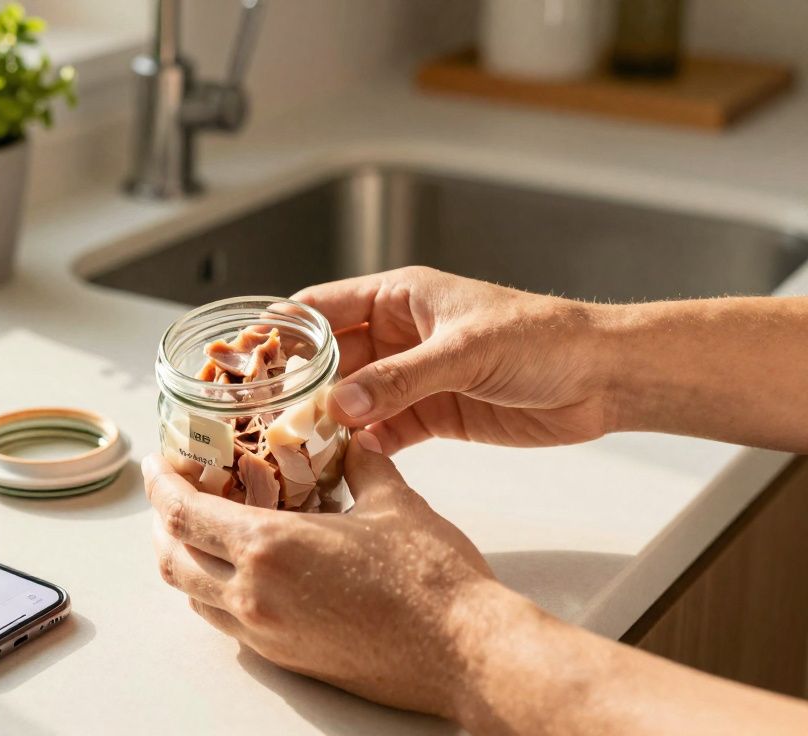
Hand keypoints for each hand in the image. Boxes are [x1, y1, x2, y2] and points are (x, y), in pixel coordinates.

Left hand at [142, 435, 509, 719]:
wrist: (465, 652)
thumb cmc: (432, 579)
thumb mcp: (394, 501)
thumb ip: (362, 464)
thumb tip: (353, 437)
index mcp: (269, 548)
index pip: (183, 514)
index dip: (161, 486)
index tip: (157, 465)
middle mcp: (253, 596)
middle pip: (172, 559)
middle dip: (162, 524)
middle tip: (173, 495)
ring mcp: (267, 634)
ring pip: (194, 597)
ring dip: (184, 560)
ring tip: (200, 531)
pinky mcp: (288, 659)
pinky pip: (227, 622)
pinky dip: (216, 591)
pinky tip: (242, 572)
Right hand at [293, 266, 612, 453]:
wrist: (603, 379)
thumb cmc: (543, 338)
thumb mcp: (465, 351)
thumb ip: (401, 380)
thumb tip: (339, 404)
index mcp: (399, 298)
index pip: (323, 308)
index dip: (283, 331)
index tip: (245, 358)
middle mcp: (398, 336)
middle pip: (330, 360)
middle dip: (299, 386)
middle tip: (263, 415)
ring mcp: (412, 378)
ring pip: (352, 400)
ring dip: (329, 422)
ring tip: (295, 446)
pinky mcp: (432, 416)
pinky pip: (384, 431)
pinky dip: (365, 447)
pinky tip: (347, 462)